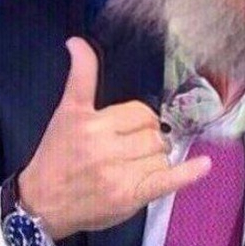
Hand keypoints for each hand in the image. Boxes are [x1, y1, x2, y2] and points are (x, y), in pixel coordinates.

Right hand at [18, 36, 210, 240]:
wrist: (41, 204)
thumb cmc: (57, 155)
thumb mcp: (67, 112)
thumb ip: (81, 76)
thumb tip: (78, 41)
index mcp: (91, 123)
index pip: (140, 112)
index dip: (139, 121)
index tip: (127, 131)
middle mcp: (105, 147)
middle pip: (153, 133)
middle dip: (148, 140)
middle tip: (128, 152)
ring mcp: (118, 173)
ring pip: (161, 154)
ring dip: (155, 160)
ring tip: (133, 169)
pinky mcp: (129, 196)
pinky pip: (166, 179)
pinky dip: (188, 173)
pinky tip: (203, 165)